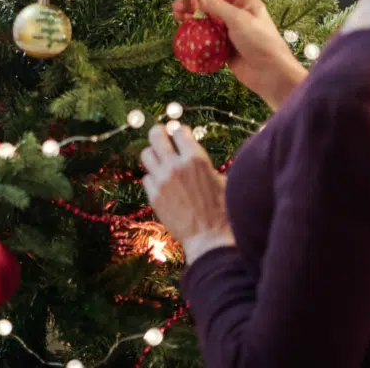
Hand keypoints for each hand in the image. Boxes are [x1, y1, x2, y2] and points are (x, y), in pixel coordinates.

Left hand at [140, 123, 235, 264]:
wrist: (210, 239)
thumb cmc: (223, 212)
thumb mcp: (221, 181)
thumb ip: (204, 165)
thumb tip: (193, 154)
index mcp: (196, 159)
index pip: (179, 131)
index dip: (180, 131)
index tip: (180, 133)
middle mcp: (175, 166)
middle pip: (155, 135)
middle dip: (159, 133)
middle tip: (162, 136)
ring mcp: (161, 181)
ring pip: (146, 154)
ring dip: (154, 155)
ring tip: (161, 160)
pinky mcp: (153, 196)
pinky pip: (146, 178)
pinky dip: (153, 178)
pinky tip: (162, 184)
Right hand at [174, 0, 305, 108]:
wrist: (270, 74)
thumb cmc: (259, 41)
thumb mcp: (237, 19)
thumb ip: (215, 4)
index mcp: (244, 3)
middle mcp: (235, 15)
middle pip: (209, 4)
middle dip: (192, 3)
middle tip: (177, 7)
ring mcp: (228, 31)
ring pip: (205, 20)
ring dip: (191, 17)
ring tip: (177, 17)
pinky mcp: (222, 46)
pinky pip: (206, 36)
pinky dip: (195, 33)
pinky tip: (184, 31)